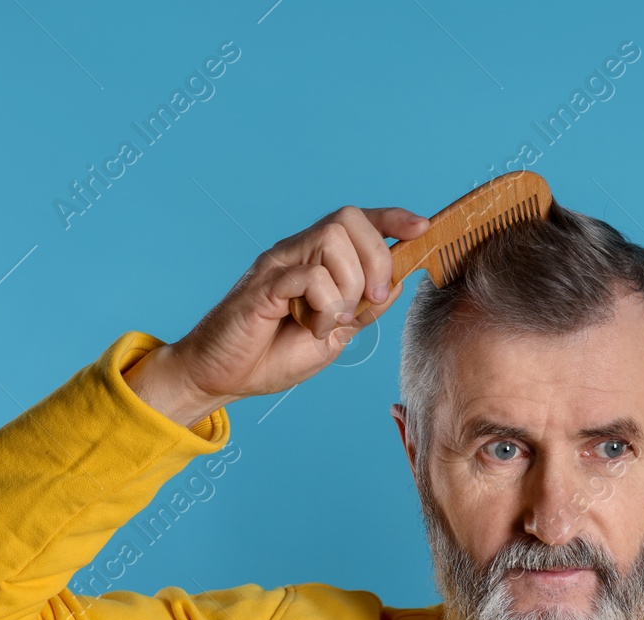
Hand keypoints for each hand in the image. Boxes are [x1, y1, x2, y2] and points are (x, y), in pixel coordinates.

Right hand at [125, 205, 430, 426]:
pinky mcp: (263, 285)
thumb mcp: (334, 333)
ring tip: (329, 320)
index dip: (391, 219)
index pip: (358, 221)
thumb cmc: (272, 354)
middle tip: (371, 299)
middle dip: (375, 259)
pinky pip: (310, 276)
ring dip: (347, 286)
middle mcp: (296, 253)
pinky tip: (310, 325)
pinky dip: (323, 304)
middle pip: (350, 220)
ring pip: (332, 241)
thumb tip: (395, 282)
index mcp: (316, 260)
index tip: (422, 227)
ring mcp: (278, 265)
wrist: (222, 376)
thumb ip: (362, 309)